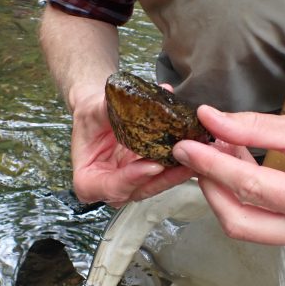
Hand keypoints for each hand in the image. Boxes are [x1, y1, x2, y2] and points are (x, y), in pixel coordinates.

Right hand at [70, 90, 194, 206]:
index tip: (153, 166)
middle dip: (164, 178)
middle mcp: (111, 188)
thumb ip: (107, 108)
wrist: (99, 113)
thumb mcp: (92, 110)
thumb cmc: (90, 115)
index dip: (133, 178)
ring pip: (156, 184)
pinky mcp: (147, 176)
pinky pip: (165, 175)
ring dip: (177, 174)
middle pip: (139, 189)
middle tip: (184, 163)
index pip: (112, 186)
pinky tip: (196, 154)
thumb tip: (129, 96)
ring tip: (195, 157)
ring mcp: (131, 184)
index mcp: (88, 181)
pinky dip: (179, 167)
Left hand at [172, 103, 284, 250]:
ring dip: (223, 188)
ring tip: (217, 148)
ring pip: (246, 224)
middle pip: (242, 222)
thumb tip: (209, 120)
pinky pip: (259, 220)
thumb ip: (253, 127)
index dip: (213, 166)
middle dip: (212, 186)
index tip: (185, 147)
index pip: (253, 190)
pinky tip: (235, 162)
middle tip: (196, 151)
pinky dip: (239, 193)